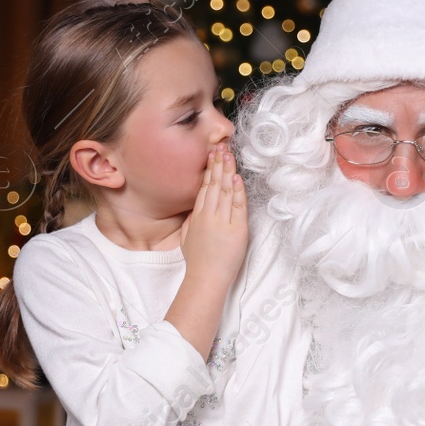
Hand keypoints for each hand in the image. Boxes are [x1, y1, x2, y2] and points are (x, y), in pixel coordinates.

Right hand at [177, 144, 248, 290]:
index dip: (209, 170)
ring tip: (229, 155)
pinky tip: (236, 177)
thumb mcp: (187, 237)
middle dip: (218, 164)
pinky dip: (237, 191)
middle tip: (221, 147)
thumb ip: (190, 221)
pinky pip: (237, 206)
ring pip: (224, 191)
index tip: (212, 155)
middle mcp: (209, 216)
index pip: (204, 187)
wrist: (205, 279)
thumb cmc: (197, 262)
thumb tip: (195, 209)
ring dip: (227, 171)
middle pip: (214, 184)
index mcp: (197, 216)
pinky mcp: (236, 230)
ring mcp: (222, 222)